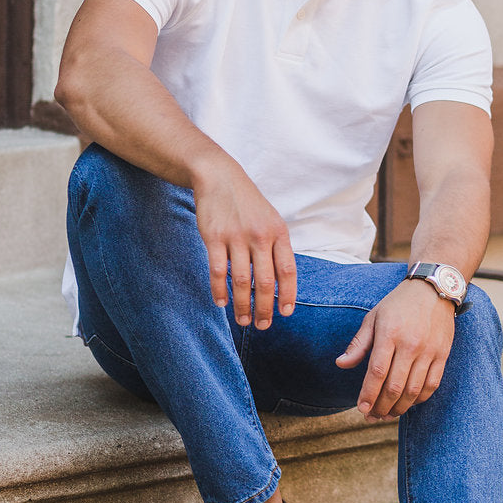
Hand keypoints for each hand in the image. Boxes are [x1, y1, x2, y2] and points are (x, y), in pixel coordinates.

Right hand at [193, 158, 296, 329]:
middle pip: (265, 282)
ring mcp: (237, 237)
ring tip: (242, 320)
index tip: (285, 313)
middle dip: (264, 308)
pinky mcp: (214, 237)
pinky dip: (220, 290)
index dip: (288, 295)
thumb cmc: (247, 202)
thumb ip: (276, 246)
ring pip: (242, 281)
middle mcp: (260, 236)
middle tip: (262, 325)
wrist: (219, 176)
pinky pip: (218, 271)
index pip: (288, 271)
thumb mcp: (270, 219)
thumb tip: (280, 282)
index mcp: (279, 232)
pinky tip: (221, 302)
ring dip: (243, 305)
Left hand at [336, 279, 455, 419]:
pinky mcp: (442, 355)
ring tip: (387, 414)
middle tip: (372, 416)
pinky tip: (407, 403)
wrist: (433, 290)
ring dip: (399, 408)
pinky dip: (419, 399)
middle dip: (381, 407)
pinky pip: (431, 385)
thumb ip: (358, 344)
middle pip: (395, 386)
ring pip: (413, 390)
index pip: (377, 372)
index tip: (361, 409)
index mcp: (389, 334)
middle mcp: (410, 344)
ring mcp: (429, 351)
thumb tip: (341, 364)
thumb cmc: (398, 305)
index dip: (368, 394)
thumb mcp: (373, 318)